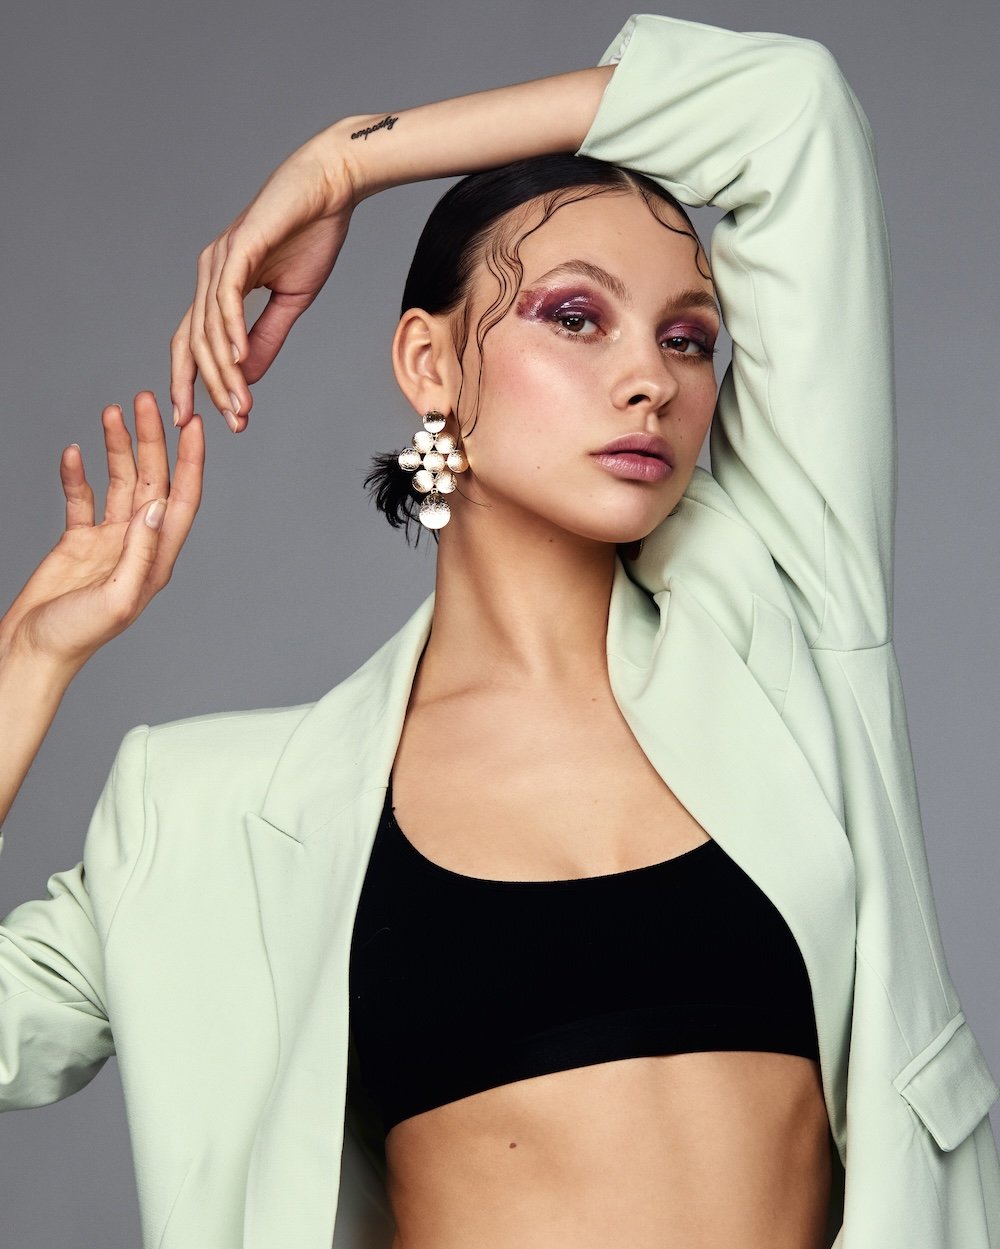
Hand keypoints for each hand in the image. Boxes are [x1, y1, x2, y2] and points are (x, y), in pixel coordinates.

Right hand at [0, 392, 204, 677]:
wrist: (33, 651)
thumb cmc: (77, 636)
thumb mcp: (118, 597)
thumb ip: (141, 552)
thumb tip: (158, 505)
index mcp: (157, 559)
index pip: (182, 499)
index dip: (190, 461)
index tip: (194, 425)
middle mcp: (139, 545)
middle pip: (153, 480)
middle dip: (153, 439)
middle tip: (146, 399)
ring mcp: (109, 542)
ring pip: (119, 482)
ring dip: (119, 448)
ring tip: (114, 411)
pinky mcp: (78, 543)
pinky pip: (81, 498)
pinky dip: (79, 474)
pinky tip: (76, 451)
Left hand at [170, 132, 357, 432]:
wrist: (331, 187)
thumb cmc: (312, 234)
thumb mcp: (292, 300)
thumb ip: (268, 337)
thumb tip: (249, 376)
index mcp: (219, 286)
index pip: (195, 343)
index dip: (193, 382)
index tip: (198, 420)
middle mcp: (210, 274)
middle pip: (193, 342)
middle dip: (207, 388)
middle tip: (228, 423)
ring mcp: (219, 259)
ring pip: (209, 327)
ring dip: (224, 371)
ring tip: (240, 403)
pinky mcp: (238, 247)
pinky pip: (226, 298)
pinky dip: (230, 332)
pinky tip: (239, 361)